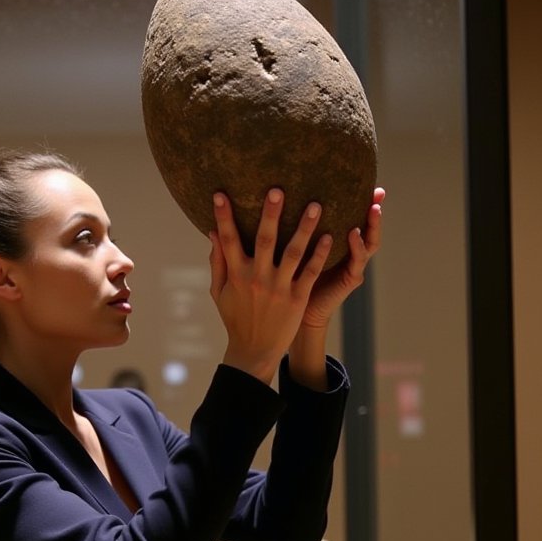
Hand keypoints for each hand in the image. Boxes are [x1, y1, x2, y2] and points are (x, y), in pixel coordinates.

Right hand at [209, 187, 334, 382]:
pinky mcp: (297, 298)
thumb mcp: (219, 293)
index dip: (223, 217)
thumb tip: (212, 233)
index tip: (220, 193)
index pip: (228, 240)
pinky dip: (319, 254)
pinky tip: (329, 236)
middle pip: (265, 240)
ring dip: (304, 228)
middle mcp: (257, 278)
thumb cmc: (236, 319)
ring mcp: (279, 288)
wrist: (254, 351)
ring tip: (315, 204)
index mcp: (236, 275)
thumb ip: (217, 262)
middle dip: (270, 214)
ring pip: (293, 252)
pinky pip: (310, 272)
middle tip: (277, 189)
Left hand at [299, 187, 385, 330]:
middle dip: (376, 210)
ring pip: (370, 243)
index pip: (356, 219)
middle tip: (379, 192)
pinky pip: (357, 261)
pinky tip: (353, 232)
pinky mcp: (350, 280)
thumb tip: (277, 198)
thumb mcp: (295, 248)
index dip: (364, 202)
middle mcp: (350, 253)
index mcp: (339, 244)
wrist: (295, 312)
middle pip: (370, 228)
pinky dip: (357, 246)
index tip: (369, 182)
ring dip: (373, 226)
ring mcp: (353, 267)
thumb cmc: (291, 278)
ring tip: (373, 209)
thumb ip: (296, 227)